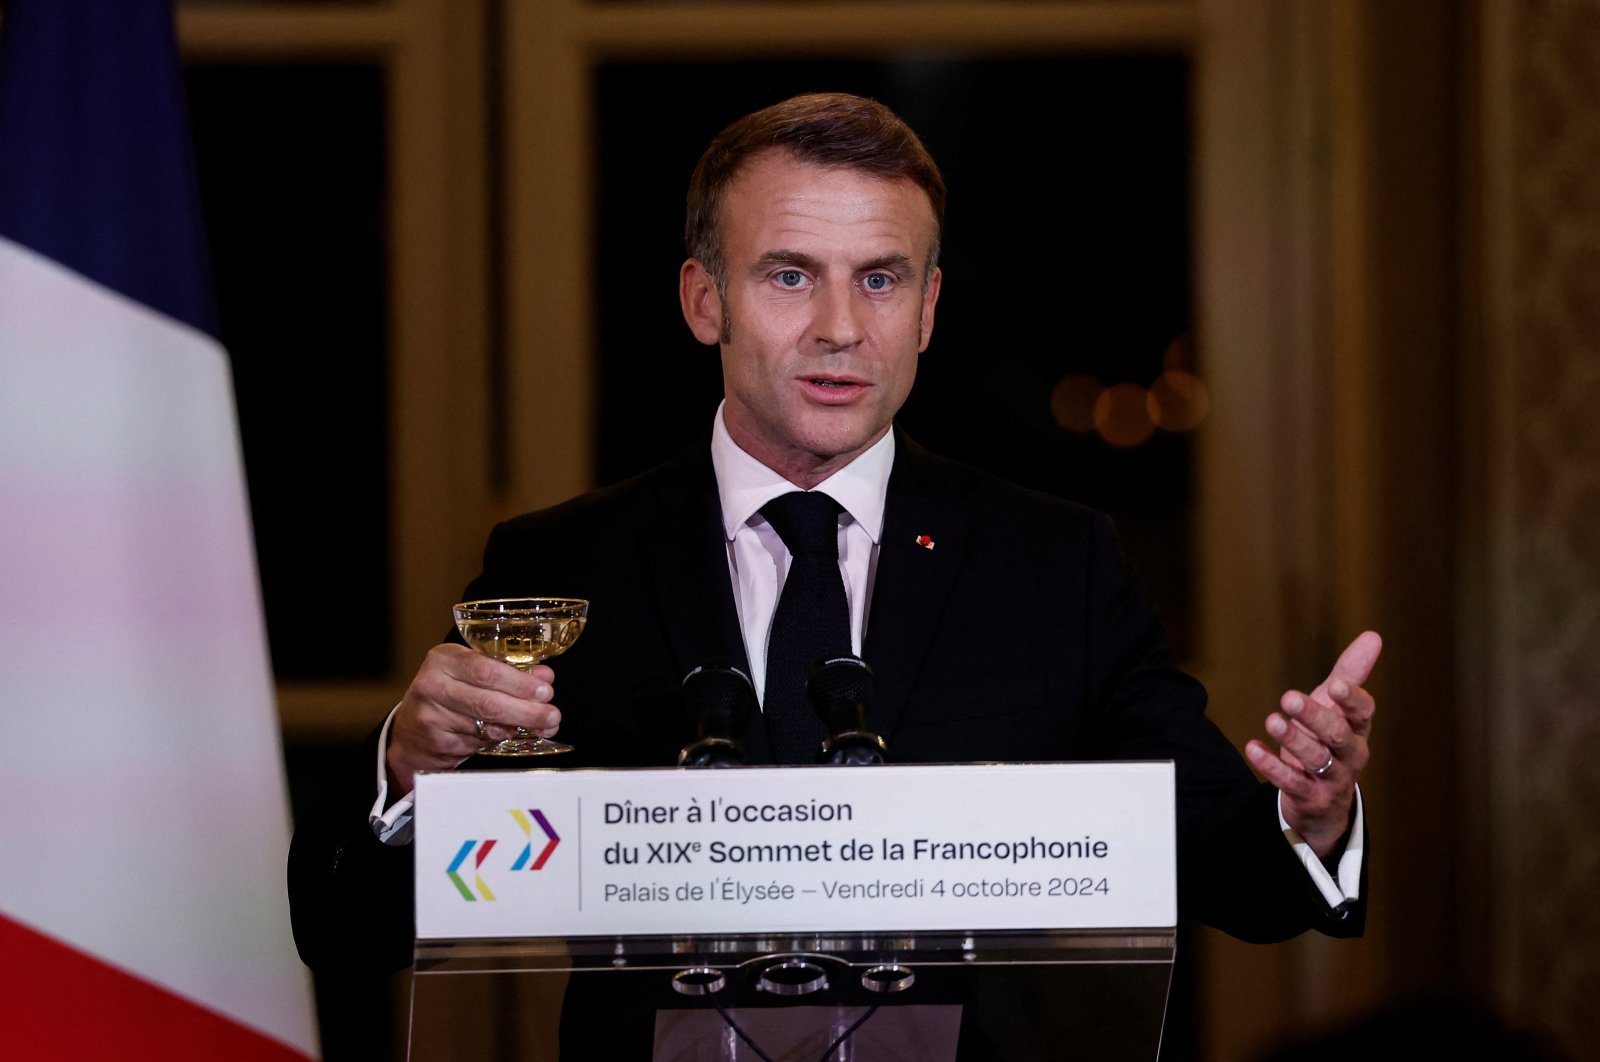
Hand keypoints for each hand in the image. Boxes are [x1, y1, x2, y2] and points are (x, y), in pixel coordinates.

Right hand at [384, 643, 560, 793]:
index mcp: (443, 659)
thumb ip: (507, 671)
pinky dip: (499, 740)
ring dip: (520, 728)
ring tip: (542, 726)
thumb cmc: (447, 693)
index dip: (520, 683)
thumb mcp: (470, 671)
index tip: (545, 690)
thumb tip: (545, 676)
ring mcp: (431, 717)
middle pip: (488, 702)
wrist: (409, 730)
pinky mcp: (436, 744)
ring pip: (486, 727)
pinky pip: (478, 744)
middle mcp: (433, 685)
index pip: (486, 670)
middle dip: (527, 711)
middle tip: (552, 715)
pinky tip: (510, 735)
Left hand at [1246, 631, 1381, 858]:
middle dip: (1315, 717)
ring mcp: (1332, 779)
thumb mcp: (1337, 707)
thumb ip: (1350, 674)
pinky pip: (1291, 783)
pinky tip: (1253, 748)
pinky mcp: (1310, 797)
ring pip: (1316, 759)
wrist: (1322, 800)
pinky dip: (1271, 766)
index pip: (1363, 712)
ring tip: (1271, 720)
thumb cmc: (1329, 740)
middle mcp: (1350, 754)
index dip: (1352, 699)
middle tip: (1289, 698)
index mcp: (1358, 728)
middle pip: (1338, 736)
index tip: (1335, 684)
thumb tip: (1373, 636)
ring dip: (1293, 740)